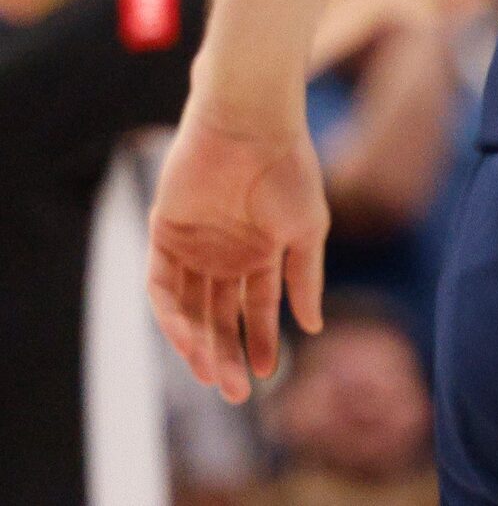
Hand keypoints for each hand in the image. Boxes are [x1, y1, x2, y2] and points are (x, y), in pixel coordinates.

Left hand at [147, 100, 328, 402]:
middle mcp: (225, 253)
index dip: (260, 341)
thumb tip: (312, 328)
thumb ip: (305, 279)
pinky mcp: (163, 236)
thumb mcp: (308, 230)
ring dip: (200, 343)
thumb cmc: (288, 171)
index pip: (256, 307)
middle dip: (228, 353)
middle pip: (220, 315)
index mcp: (261, 251)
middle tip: (237, 392)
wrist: (249, 127)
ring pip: (191, 309)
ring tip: (212, 375)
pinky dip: (174, 317)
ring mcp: (193, 247)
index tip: (266, 375)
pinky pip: (163, 288)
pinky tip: (189, 340)